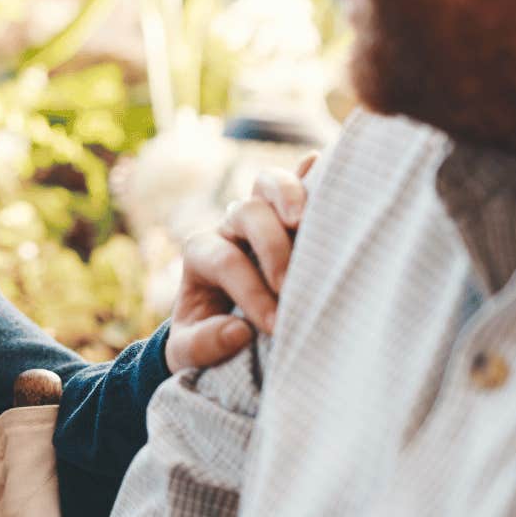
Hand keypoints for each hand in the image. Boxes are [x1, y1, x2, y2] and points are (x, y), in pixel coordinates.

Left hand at [164, 152, 316, 371]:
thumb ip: (203, 346)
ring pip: (268, 185)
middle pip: (245, 212)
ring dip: (289, 195)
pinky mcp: (291, 213)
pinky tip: (327, 162)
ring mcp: (262, 215)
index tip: (275, 328)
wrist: (218, 327)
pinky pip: (301, 183)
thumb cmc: (206, 338)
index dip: (250, 292)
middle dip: (270, 245)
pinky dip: (313, 172)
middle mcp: (230, 228)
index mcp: (201, 255)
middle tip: (289, 284)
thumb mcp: (188, 353)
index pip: (226, 261)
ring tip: (304, 220)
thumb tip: (238, 333)